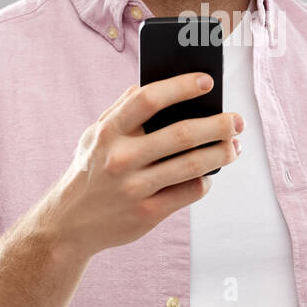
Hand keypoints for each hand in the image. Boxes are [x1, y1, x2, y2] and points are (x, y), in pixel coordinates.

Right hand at [34, 74, 242, 258]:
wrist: (69, 224)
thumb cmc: (90, 171)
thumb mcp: (93, 136)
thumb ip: (120, 109)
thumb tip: (151, 84)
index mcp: (108, 132)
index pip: (148, 100)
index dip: (181, 87)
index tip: (207, 81)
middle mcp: (121, 158)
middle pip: (181, 135)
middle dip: (217, 125)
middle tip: (237, 121)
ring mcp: (134, 188)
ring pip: (192, 165)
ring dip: (221, 153)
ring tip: (235, 147)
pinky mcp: (146, 214)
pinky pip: (189, 192)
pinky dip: (205, 181)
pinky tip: (209, 174)